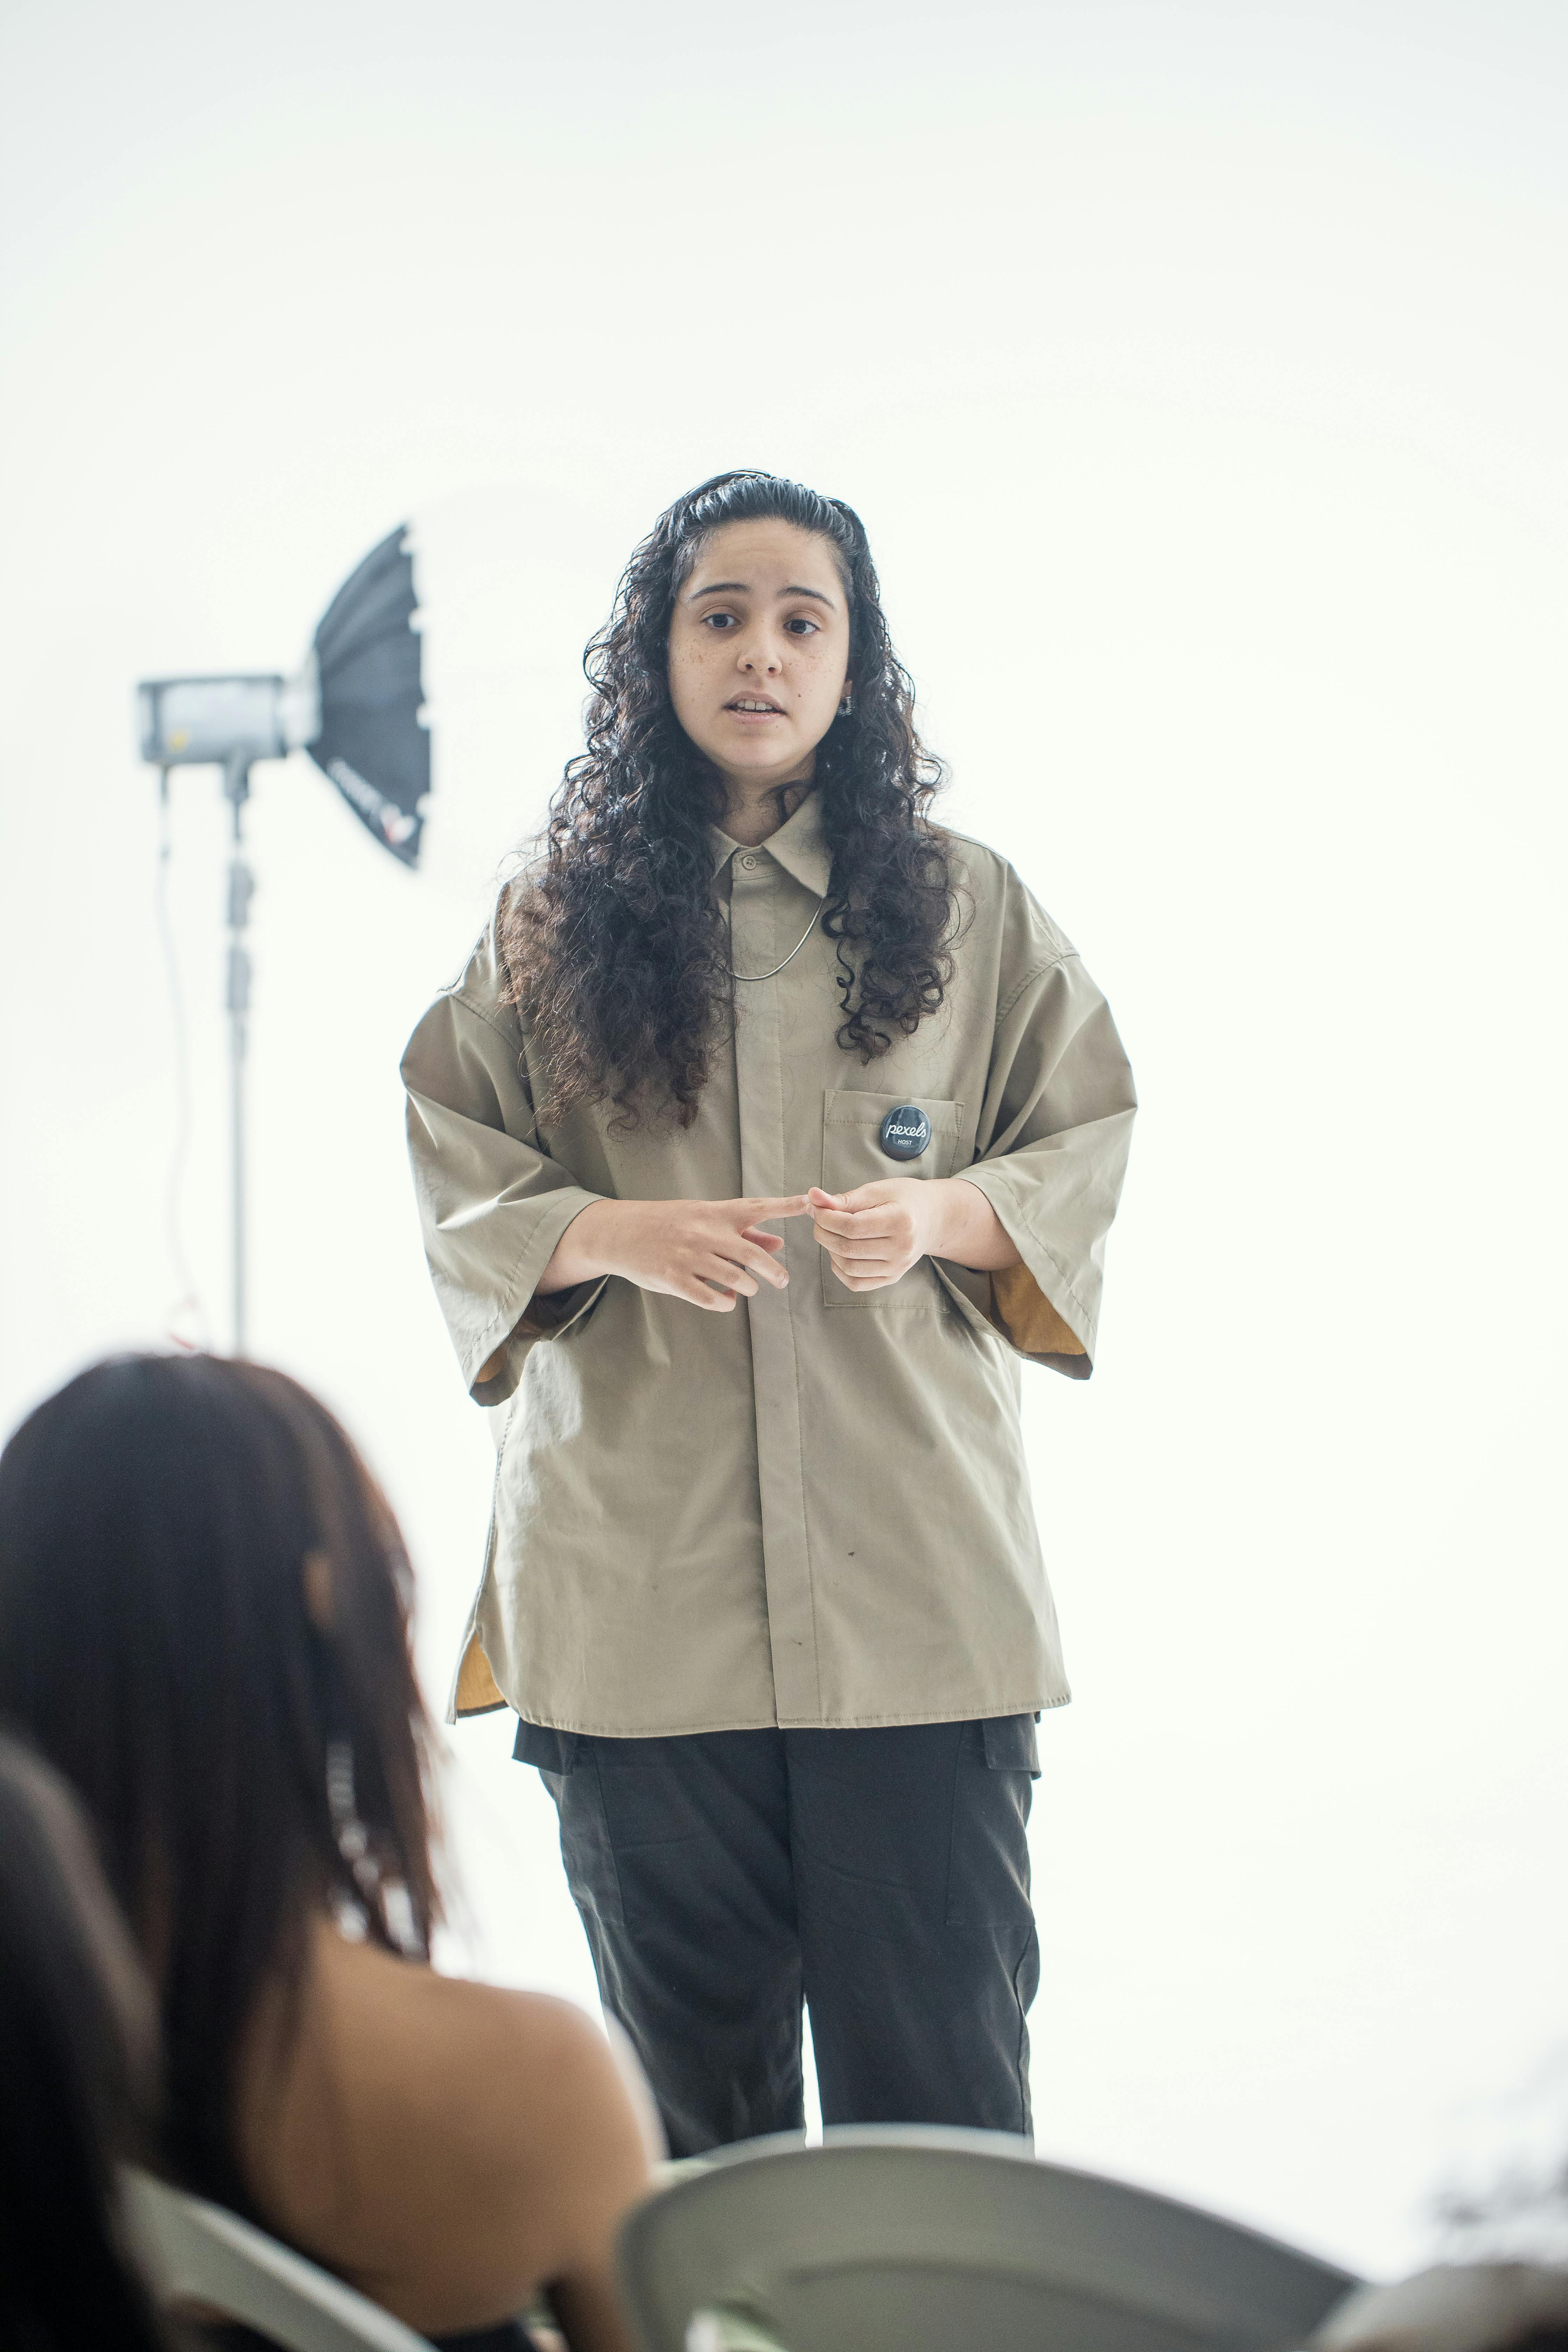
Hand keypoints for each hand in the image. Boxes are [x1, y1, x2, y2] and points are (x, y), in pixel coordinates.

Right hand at [541, 1194, 809, 1311]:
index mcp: (714, 1213)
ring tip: (748, 1288)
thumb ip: (742, 1232)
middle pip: (751, 1254)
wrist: (620, 1232)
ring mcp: (688, 1256)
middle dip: (773, 1271)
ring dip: (748, 1287)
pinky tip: (726, 1301)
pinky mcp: (673, 1279)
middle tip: (781, 1280)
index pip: (756, 1207)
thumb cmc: (668, 1224)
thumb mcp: (703, 1220)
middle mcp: (704, 1233)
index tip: (809, 1202)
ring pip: (735, 1278)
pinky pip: (710, 1298)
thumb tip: (777, 1243)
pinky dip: (724, 1303)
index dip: (784, 1206)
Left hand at [807, 1180, 942, 1291]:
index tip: (816, 1208)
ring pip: (848, 1267)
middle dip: (823, 1232)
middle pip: (847, 1248)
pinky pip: (856, 1283)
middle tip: (819, 1219)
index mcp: (901, 1221)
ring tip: (830, 1233)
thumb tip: (812, 1197)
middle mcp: (902, 1249)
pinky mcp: (892, 1278)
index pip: (851, 1226)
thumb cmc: (903, 1199)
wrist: (932, 1218)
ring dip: (830, 1249)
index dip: (826, 1218)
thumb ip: (844, 1198)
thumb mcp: (876, 1191)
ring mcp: (898, 1268)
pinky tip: (839, 1252)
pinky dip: (840, 1268)